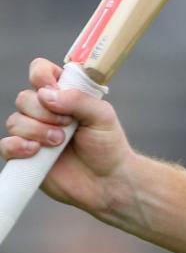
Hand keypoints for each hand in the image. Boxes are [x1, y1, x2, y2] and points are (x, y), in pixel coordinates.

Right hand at [2, 58, 133, 210]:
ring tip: (60, 142)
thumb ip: (79, 99)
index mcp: (64, 95)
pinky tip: (36, 151)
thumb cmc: (108, 146)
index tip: (52, 88)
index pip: (40, 71)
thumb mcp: (103, 116)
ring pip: (14, 121)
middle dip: (44, 112)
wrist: (107, 181)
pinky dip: (18, 146)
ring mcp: (32, 133)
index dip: (41, 75)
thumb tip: (46, 95)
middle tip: (67, 125)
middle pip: (24, 98)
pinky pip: (6, 145)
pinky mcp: (24, 155)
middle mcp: (44, 111)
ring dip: (37, 130)